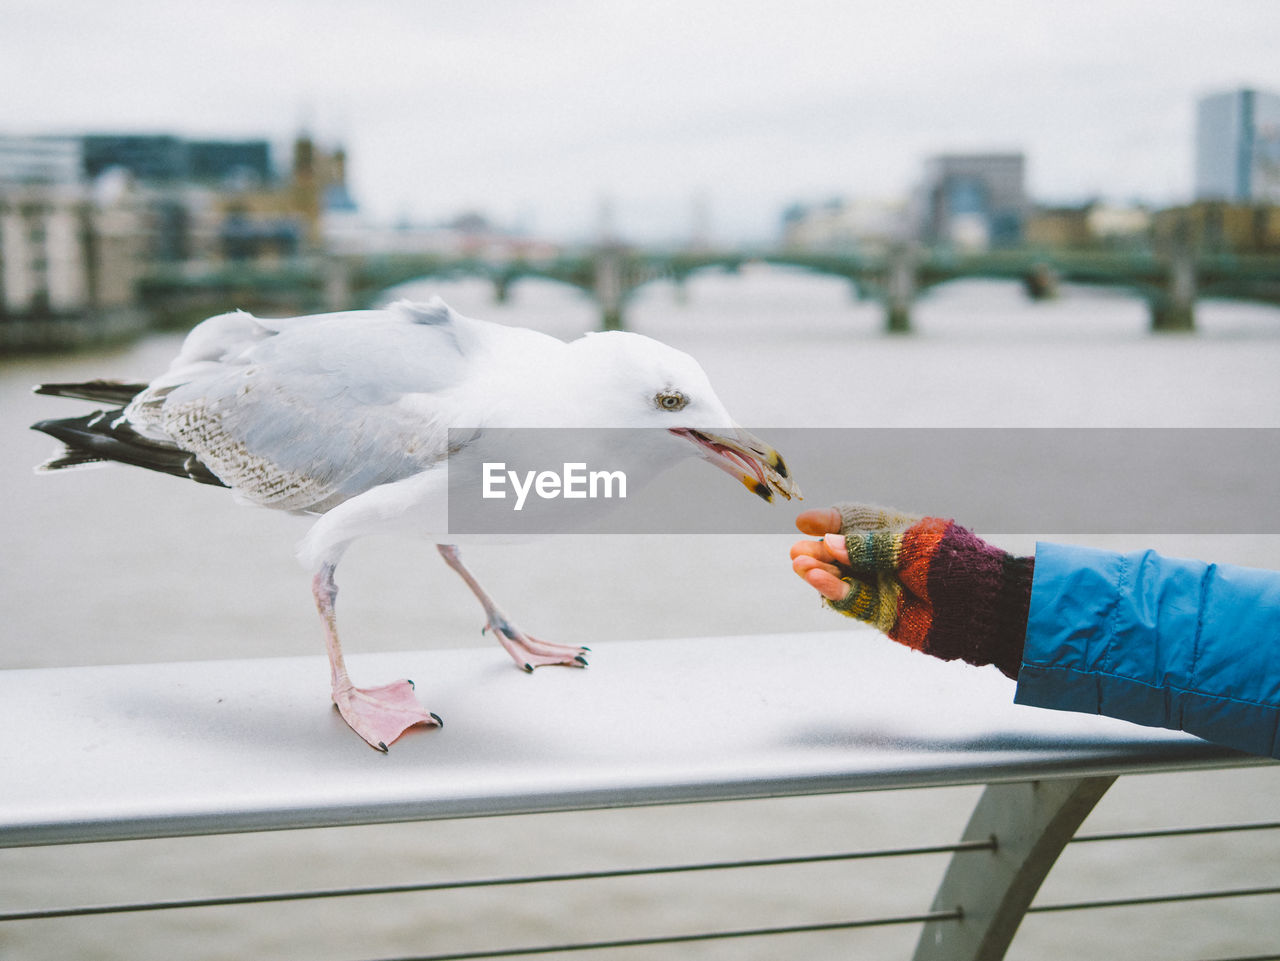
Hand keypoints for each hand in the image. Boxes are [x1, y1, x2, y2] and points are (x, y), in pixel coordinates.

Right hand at [789, 503, 1032, 678]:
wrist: (987, 608)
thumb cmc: (957, 566)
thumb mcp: (911, 547)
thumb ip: (870, 547)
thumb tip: (830, 544)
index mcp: (896, 534)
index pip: (856, 523)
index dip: (830, 522)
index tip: (806, 522)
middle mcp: (885, 560)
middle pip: (842, 553)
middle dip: (818, 551)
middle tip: (798, 551)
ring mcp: (883, 587)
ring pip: (841, 579)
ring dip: (819, 572)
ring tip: (800, 565)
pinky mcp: (882, 615)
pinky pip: (853, 603)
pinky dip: (834, 593)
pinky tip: (819, 581)